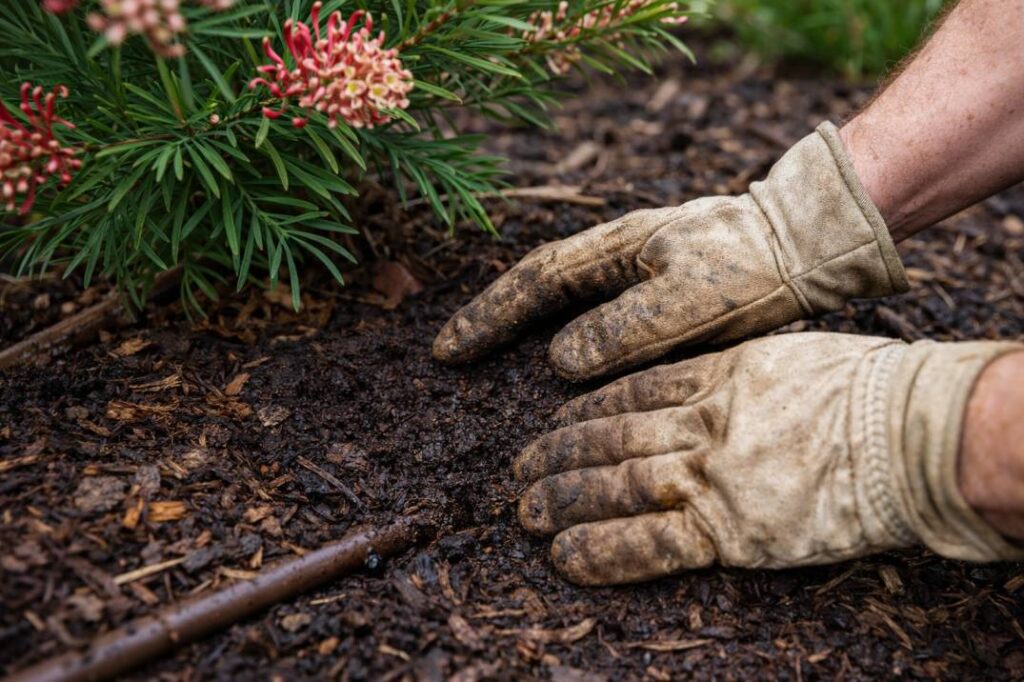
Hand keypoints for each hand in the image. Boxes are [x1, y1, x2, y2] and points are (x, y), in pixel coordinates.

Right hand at [434, 123, 907, 379]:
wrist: (813, 246)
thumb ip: (625, 329)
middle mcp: (619, 259)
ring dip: (526, 334)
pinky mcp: (664, 301)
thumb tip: (557, 362)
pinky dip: (571, 347)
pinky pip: (600, 324)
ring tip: (491, 369)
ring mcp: (639, 277)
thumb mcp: (692, 298)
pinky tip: (567, 376)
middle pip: (539, 290)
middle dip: (494, 322)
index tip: (448, 351)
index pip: (535, 281)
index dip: (489, 317)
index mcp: (617, 248)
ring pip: (566, 308)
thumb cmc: (757, 265)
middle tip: (452, 356)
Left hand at [514, 333, 1022, 584]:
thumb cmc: (866, 391)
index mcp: (717, 375)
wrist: (910, 433)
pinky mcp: (729, 530)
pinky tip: (564, 555)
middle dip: (557, 454)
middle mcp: (701, 422)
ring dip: (562, 499)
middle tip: (520, 470)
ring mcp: (711, 475)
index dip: (584, 409)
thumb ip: (736, 373)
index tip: (554, 418)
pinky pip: (648, 543)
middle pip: (608, 436)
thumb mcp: (787, 358)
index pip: (630, 390)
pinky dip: (601, 551)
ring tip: (526, 512)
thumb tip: (705, 385)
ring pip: (614, 484)